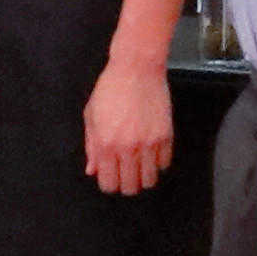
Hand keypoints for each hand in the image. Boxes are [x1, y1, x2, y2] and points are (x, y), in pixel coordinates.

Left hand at [85, 48, 174, 195]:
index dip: (109, 184)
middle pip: (131, 187)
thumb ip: (91, 146)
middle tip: (126, 174)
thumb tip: (92, 169)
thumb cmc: (111, 87)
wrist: (136, 68)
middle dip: (127, 184)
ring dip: (144, 177)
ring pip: (150, 180)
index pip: (109, 183)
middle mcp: (127, 148)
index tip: (111, 178)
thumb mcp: (91, 116)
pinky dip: (158, 162)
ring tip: (140, 166)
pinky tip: (151, 152)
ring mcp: (148, 143)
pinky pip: (164, 163)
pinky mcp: (165, 136)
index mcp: (105, 144)